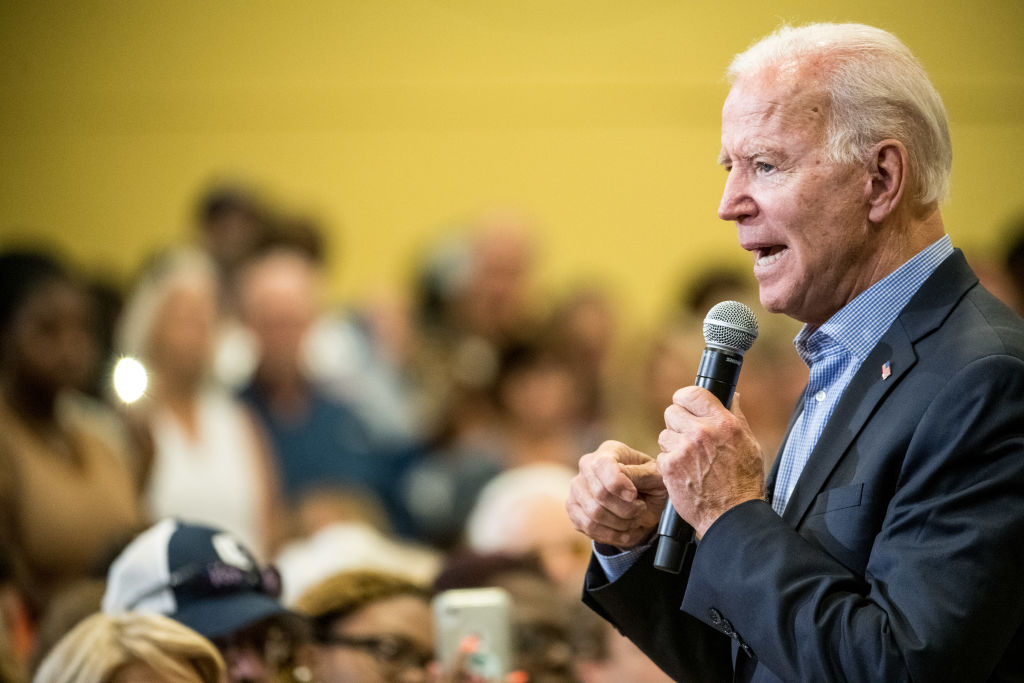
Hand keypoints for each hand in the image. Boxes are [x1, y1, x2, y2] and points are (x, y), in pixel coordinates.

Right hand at [565, 440, 667, 548]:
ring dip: (620, 524)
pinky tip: (624, 531)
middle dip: (626, 509)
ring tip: (634, 520)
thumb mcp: (656, 476)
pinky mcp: (573, 507)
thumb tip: (624, 483)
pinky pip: (588, 526)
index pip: (603, 465)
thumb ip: (642, 475)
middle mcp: (587, 465)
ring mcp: (577, 486)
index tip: (634, 496)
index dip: (618, 484)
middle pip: (599, 493)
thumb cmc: (650, 484)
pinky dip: (611, 534)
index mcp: (609, 450)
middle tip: (640, 509)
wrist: (643, 502)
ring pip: (594, 513)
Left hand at [658, 389, 764, 537]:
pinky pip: (661, 455)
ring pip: (664, 434)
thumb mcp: (749, 444)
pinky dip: (670, 464)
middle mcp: (702, 433)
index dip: (685, 399)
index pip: (692, 393)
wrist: (732, 515)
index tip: (685, 406)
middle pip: (672, 411)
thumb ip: (736, 416)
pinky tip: (685, 473)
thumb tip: (731, 396)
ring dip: (673, 445)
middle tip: (688, 438)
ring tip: (690, 460)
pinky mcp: (671, 467)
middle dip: (678, 423)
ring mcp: (684, 450)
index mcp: (723, 423)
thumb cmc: (743, 482)